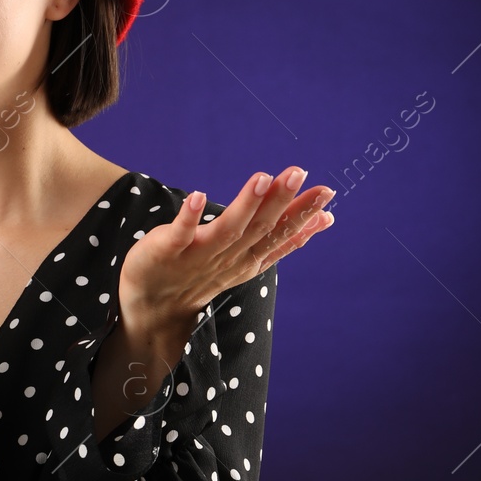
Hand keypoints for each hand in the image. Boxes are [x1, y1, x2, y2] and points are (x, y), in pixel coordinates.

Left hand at [117, 167, 335, 324]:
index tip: (325, 193)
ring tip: (261, 178)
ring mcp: (199, 255)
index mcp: (250, 258)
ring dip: (245, 204)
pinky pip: (180, 233)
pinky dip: (190, 217)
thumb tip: (325, 219)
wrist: (154, 307)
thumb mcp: (250, 257)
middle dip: (281, 201)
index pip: (281, 235)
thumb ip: (284, 239)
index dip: (303, 216)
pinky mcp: (169, 250)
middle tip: (298, 173)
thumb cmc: (205, 273)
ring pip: (227, 229)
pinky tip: (198, 196)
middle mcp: (229, 257)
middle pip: (259, 228)